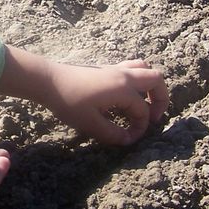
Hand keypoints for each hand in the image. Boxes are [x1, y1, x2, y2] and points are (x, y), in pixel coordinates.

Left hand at [46, 59, 168, 145]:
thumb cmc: (68, 101)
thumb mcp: (90, 124)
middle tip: (152, 117)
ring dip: (149, 85)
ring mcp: (115, 68)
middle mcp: (123, 75)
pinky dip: (136, 80)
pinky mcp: (105, 68)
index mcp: (123, 89)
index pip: (143, 111)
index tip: (129, 139)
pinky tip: (124, 96)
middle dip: (160, 99)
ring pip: (144, 69)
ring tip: (143, 103)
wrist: (47, 80)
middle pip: (156, 79)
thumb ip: (112, 134)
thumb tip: (128, 140)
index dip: (140, 128)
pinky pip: (131, 68)